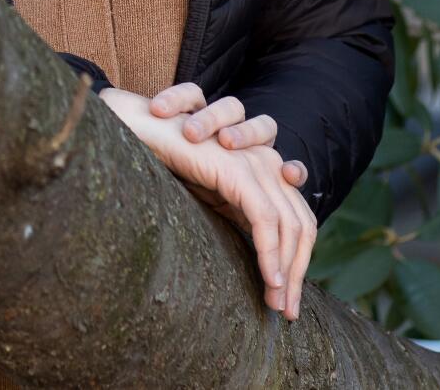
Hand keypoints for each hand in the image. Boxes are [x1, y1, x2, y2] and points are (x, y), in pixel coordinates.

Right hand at [99, 87, 315, 320]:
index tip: (284, 298)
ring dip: (287, 270)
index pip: (298, 219)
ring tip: (277, 303)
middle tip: (286, 311)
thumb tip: (258, 260)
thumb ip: (238, 215)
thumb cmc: (169, 160)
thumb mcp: (211, 196)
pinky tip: (269, 280)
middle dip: (298, 271)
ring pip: (289, 225)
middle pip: (301, 223)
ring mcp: (256, 162)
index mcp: (264, 169)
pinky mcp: (237, 169)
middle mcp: (267, 162)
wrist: (137, 128)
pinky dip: (270, 253)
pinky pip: (264, 219)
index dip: (298, 260)